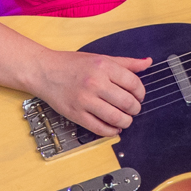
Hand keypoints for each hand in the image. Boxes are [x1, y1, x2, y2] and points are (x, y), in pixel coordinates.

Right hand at [32, 48, 151, 136]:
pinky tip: (113, 128)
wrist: (43, 71)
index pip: (134, 84)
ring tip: (124, 119)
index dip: (141, 93)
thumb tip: (147, 62)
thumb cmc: (71, 64)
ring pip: (117, 118)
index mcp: (103, 66)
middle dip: (135, 109)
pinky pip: (100, 129)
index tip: (139, 96)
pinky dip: (111, 131)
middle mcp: (95, 83)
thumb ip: (126, 63)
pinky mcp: (76, 114)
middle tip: (132, 109)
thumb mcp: (100, 58)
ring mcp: (85, 100)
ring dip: (126, 122)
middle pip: (128, 103)